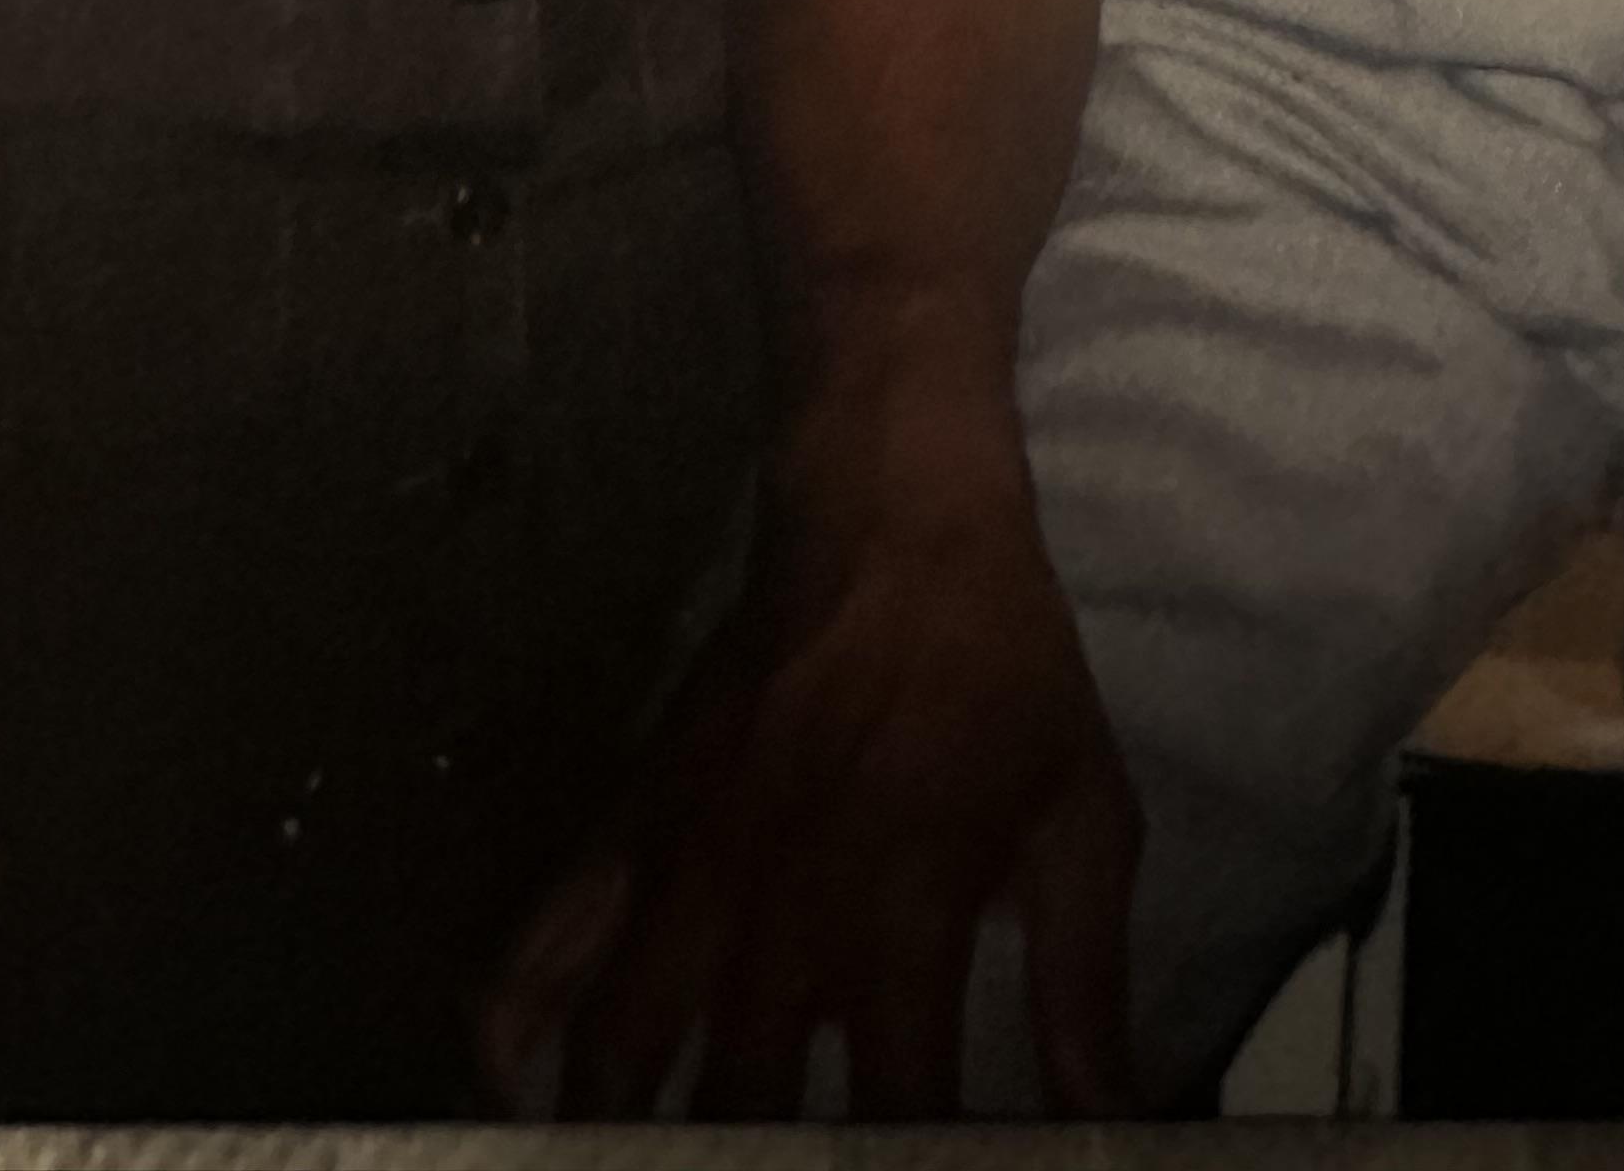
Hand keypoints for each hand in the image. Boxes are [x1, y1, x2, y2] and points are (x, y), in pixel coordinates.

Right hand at [485, 408, 1139, 1119]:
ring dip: (619, 1130)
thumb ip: (1084, 989)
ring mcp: (687, 867)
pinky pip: (538, 942)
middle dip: (750, 1168)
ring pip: (616, 1051)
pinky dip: (513, 1030)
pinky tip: (520, 1090)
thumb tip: (1110, 1122)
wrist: (893, 518)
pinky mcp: (630, 823)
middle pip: (736, 1108)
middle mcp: (781, 907)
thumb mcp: (1082, 820)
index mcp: (902, 911)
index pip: (893, 1112)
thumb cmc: (1000, 672)